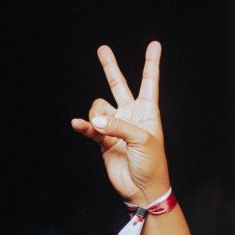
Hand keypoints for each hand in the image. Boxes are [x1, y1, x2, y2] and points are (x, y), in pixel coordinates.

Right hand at [70, 41, 169, 206]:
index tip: (155, 45)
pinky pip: (89, 126)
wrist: (143, 189)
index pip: (149, 82)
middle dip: (110, 67)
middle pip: (118, 85)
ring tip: (102, 129)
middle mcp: (131, 115)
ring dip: (97, 115)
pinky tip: (78, 124)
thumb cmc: (152, 165)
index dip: (151, 64)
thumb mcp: (142, 140)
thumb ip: (118, 125)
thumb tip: (95, 120)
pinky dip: (84, 125)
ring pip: (98, 107)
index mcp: (148, 112)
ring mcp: (116, 126)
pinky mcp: (103, 139)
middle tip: (102, 49)